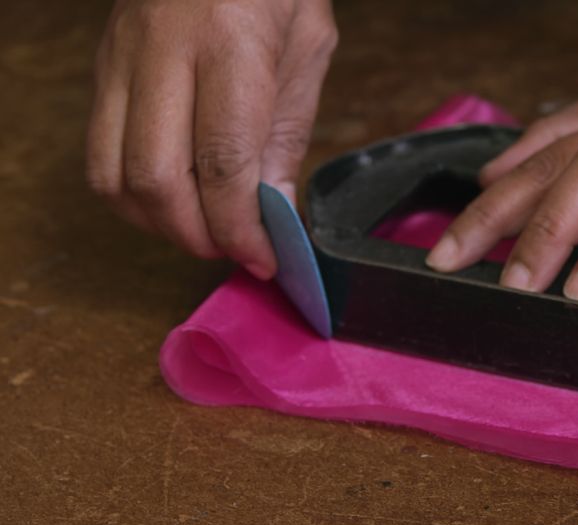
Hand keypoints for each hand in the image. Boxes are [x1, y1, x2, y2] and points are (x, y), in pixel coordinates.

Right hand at [86, 0, 337, 277]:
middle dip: (197, 235)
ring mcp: (120, 59)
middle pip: (157, 180)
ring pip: (114, 176)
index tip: (264, 258)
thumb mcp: (308, 49)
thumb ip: (286, 132)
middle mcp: (161, 52)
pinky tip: (173, 199)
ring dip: (160, 224)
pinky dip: (133, 197)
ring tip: (205, 229)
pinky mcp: (102, 68)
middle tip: (235, 248)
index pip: (222, 163)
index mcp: (228, 45)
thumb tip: (272, 211)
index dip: (240, 227)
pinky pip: (99, 154)